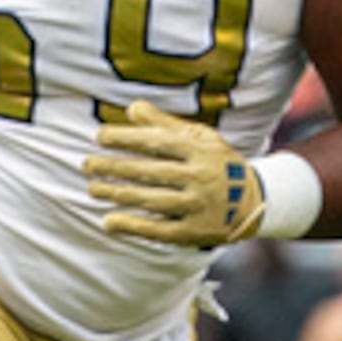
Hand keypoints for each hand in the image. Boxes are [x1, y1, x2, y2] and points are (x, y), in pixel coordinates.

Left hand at [85, 102, 269, 246]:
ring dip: (118, 194)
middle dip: (115, 167)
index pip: (158, 142)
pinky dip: (133, 226)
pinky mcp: (194, 232)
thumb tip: (131, 108)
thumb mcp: (201, 138)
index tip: (99, 137)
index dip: (126, 138)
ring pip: (151, 200)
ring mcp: (198, 207)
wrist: (254, 202)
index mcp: (201, 151)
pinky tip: (109, 221)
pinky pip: (159, 230)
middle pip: (150, 172)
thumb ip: (165, 124)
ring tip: (93, 189)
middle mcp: (201, 178)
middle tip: (87, 164)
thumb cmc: (218, 163)